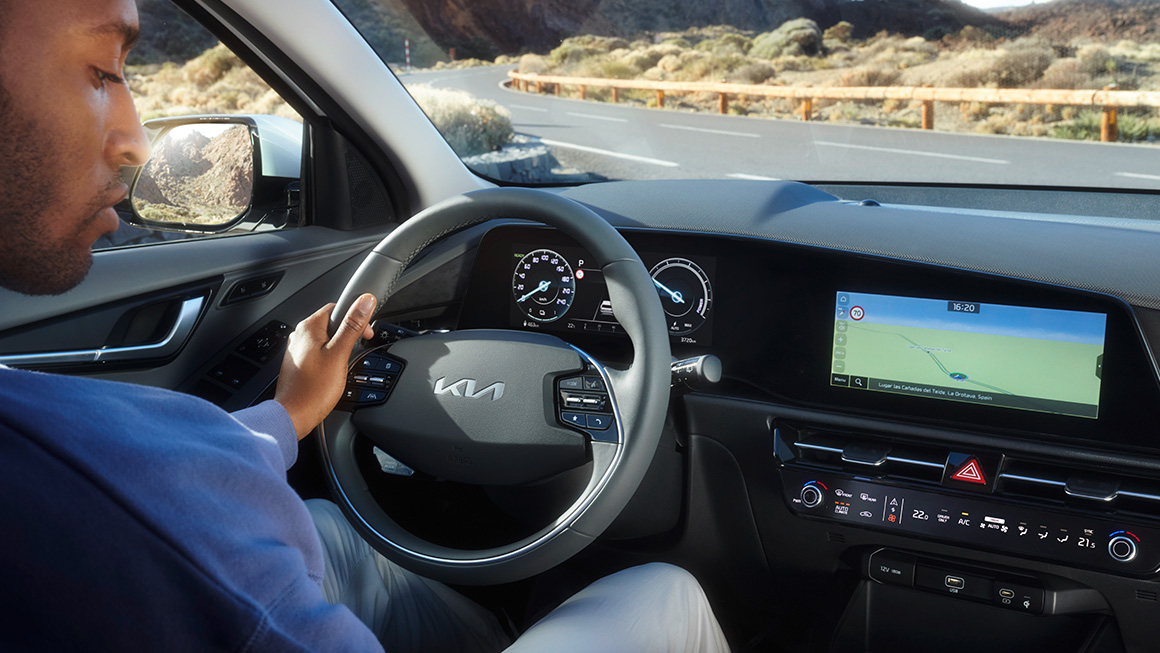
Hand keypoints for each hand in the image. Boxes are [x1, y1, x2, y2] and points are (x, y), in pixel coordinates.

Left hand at [275, 294, 375, 438]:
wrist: (294, 416)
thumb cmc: (313, 389)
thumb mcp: (339, 354)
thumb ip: (352, 326)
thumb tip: (365, 302)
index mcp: (309, 327)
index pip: (337, 307)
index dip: (356, 317)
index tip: (366, 333)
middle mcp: (300, 335)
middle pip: (332, 323)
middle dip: (349, 335)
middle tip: (356, 351)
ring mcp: (298, 349)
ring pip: (327, 339)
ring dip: (340, 348)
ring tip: (344, 364)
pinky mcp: (299, 362)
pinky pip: (319, 352)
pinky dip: (330, 358)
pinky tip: (333, 372)